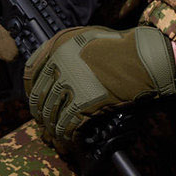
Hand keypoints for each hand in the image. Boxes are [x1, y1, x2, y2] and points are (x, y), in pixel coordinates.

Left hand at [23, 24, 175, 151]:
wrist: (145, 58)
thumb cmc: (121, 47)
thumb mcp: (88, 37)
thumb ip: (67, 51)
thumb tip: (55, 73)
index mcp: (58, 45)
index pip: (31, 74)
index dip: (32, 91)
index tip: (36, 100)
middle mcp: (60, 63)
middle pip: (39, 97)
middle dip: (42, 114)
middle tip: (46, 122)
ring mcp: (71, 83)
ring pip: (51, 113)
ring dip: (54, 127)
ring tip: (58, 135)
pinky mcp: (83, 103)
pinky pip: (67, 124)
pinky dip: (67, 135)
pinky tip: (71, 138)